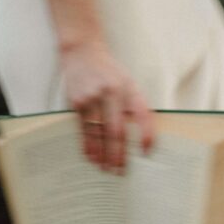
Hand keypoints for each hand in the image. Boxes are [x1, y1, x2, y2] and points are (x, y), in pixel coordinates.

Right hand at [60, 39, 155, 173]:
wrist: (82, 52)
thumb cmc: (109, 72)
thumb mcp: (128, 82)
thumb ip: (134, 105)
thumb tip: (142, 137)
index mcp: (129, 88)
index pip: (142, 115)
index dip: (146, 135)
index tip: (147, 153)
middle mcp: (112, 92)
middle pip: (117, 131)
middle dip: (119, 154)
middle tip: (121, 171)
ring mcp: (92, 97)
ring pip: (98, 133)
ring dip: (102, 154)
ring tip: (105, 169)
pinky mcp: (77, 102)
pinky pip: (83, 130)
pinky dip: (88, 146)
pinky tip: (91, 157)